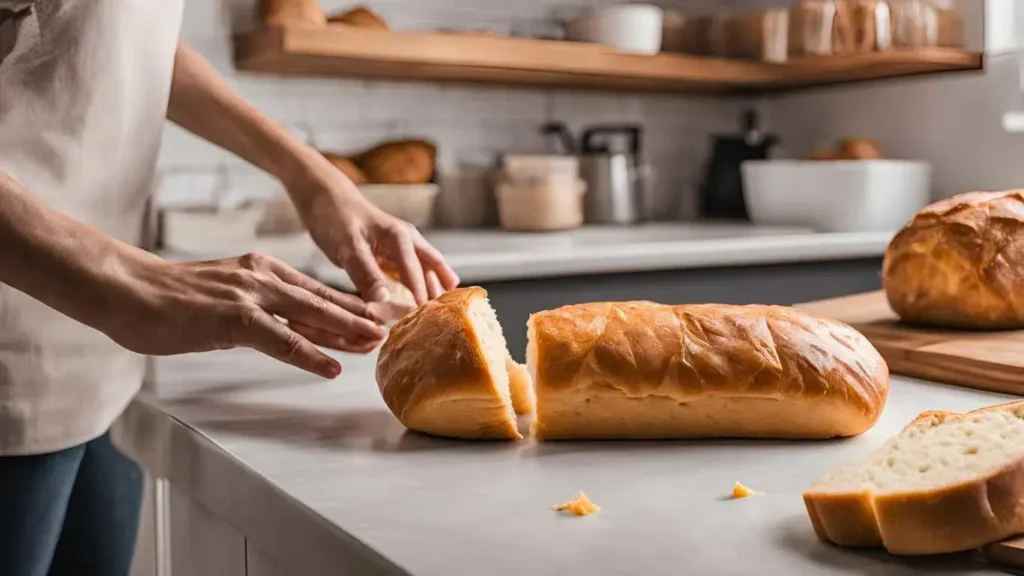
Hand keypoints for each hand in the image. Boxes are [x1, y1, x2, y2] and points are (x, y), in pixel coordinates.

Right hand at [109, 252, 384, 377]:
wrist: (127, 289)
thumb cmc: (169, 298)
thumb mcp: (225, 296)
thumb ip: (257, 309)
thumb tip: (282, 330)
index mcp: (262, 270)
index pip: (315, 290)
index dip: (348, 306)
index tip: (375, 318)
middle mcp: (263, 277)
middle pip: (322, 301)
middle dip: (359, 317)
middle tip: (390, 330)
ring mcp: (250, 296)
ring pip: (310, 316)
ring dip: (346, 332)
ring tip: (375, 345)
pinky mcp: (234, 318)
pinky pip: (282, 340)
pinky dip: (310, 355)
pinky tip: (331, 368)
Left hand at [286, 168, 458, 304]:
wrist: (324, 199)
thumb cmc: (335, 218)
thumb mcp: (348, 247)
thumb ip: (366, 273)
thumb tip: (384, 300)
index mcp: (401, 238)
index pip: (417, 273)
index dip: (422, 296)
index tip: (428, 318)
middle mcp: (408, 240)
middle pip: (433, 268)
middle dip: (442, 290)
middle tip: (451, 315)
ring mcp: (401, 245)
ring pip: (426, 269)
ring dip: (435, 287)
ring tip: (445, 310)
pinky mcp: (391, 252)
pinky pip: (411, 271)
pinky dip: (419, 284)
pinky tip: (419, 300)